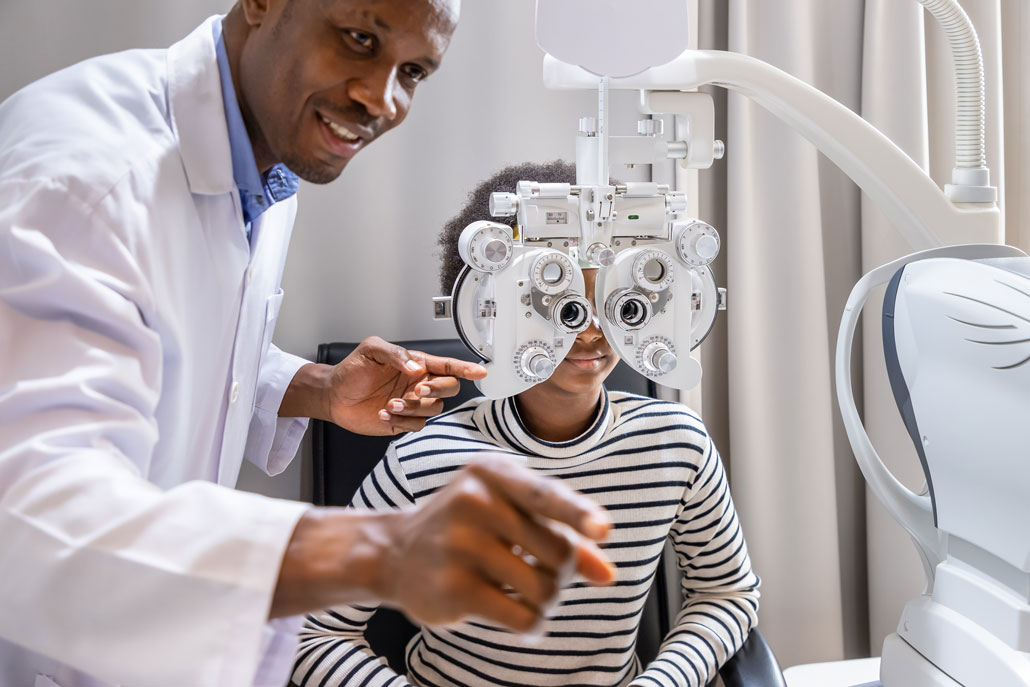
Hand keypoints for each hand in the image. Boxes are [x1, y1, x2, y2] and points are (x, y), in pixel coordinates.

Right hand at [271, 455, 615, 629]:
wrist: (394, 552)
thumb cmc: (468, 529)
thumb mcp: (510, 515)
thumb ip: (561, 536)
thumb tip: (608, 574)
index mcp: (492, 473)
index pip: (545, 494)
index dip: (578, 513)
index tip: (603, 530)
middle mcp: (474, 502)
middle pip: (559, 551)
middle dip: (563, 572)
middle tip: (543, 575)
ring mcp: (460, 545)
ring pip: (543, 588)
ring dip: (548, 601)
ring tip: (530, 597)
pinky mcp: (454, 588)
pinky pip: (522, 616)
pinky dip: (533, 625)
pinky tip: (525, 621)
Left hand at [279, 336, 486, 434]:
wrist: (334, 395)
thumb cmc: (352, 369)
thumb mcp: (371, 350)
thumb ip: (396, 355)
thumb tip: (417, 368)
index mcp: (416, 365)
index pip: (447, 366)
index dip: (465, 368)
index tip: (480, 371)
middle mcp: (419, 384)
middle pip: (449, 389)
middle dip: (437, 390)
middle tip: (417, 390)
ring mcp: (412, 404)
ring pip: (434, 409)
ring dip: (415, 408)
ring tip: (390, 404)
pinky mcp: (403, 423)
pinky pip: (417, 426)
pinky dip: (402, 421)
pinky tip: (383, 415)